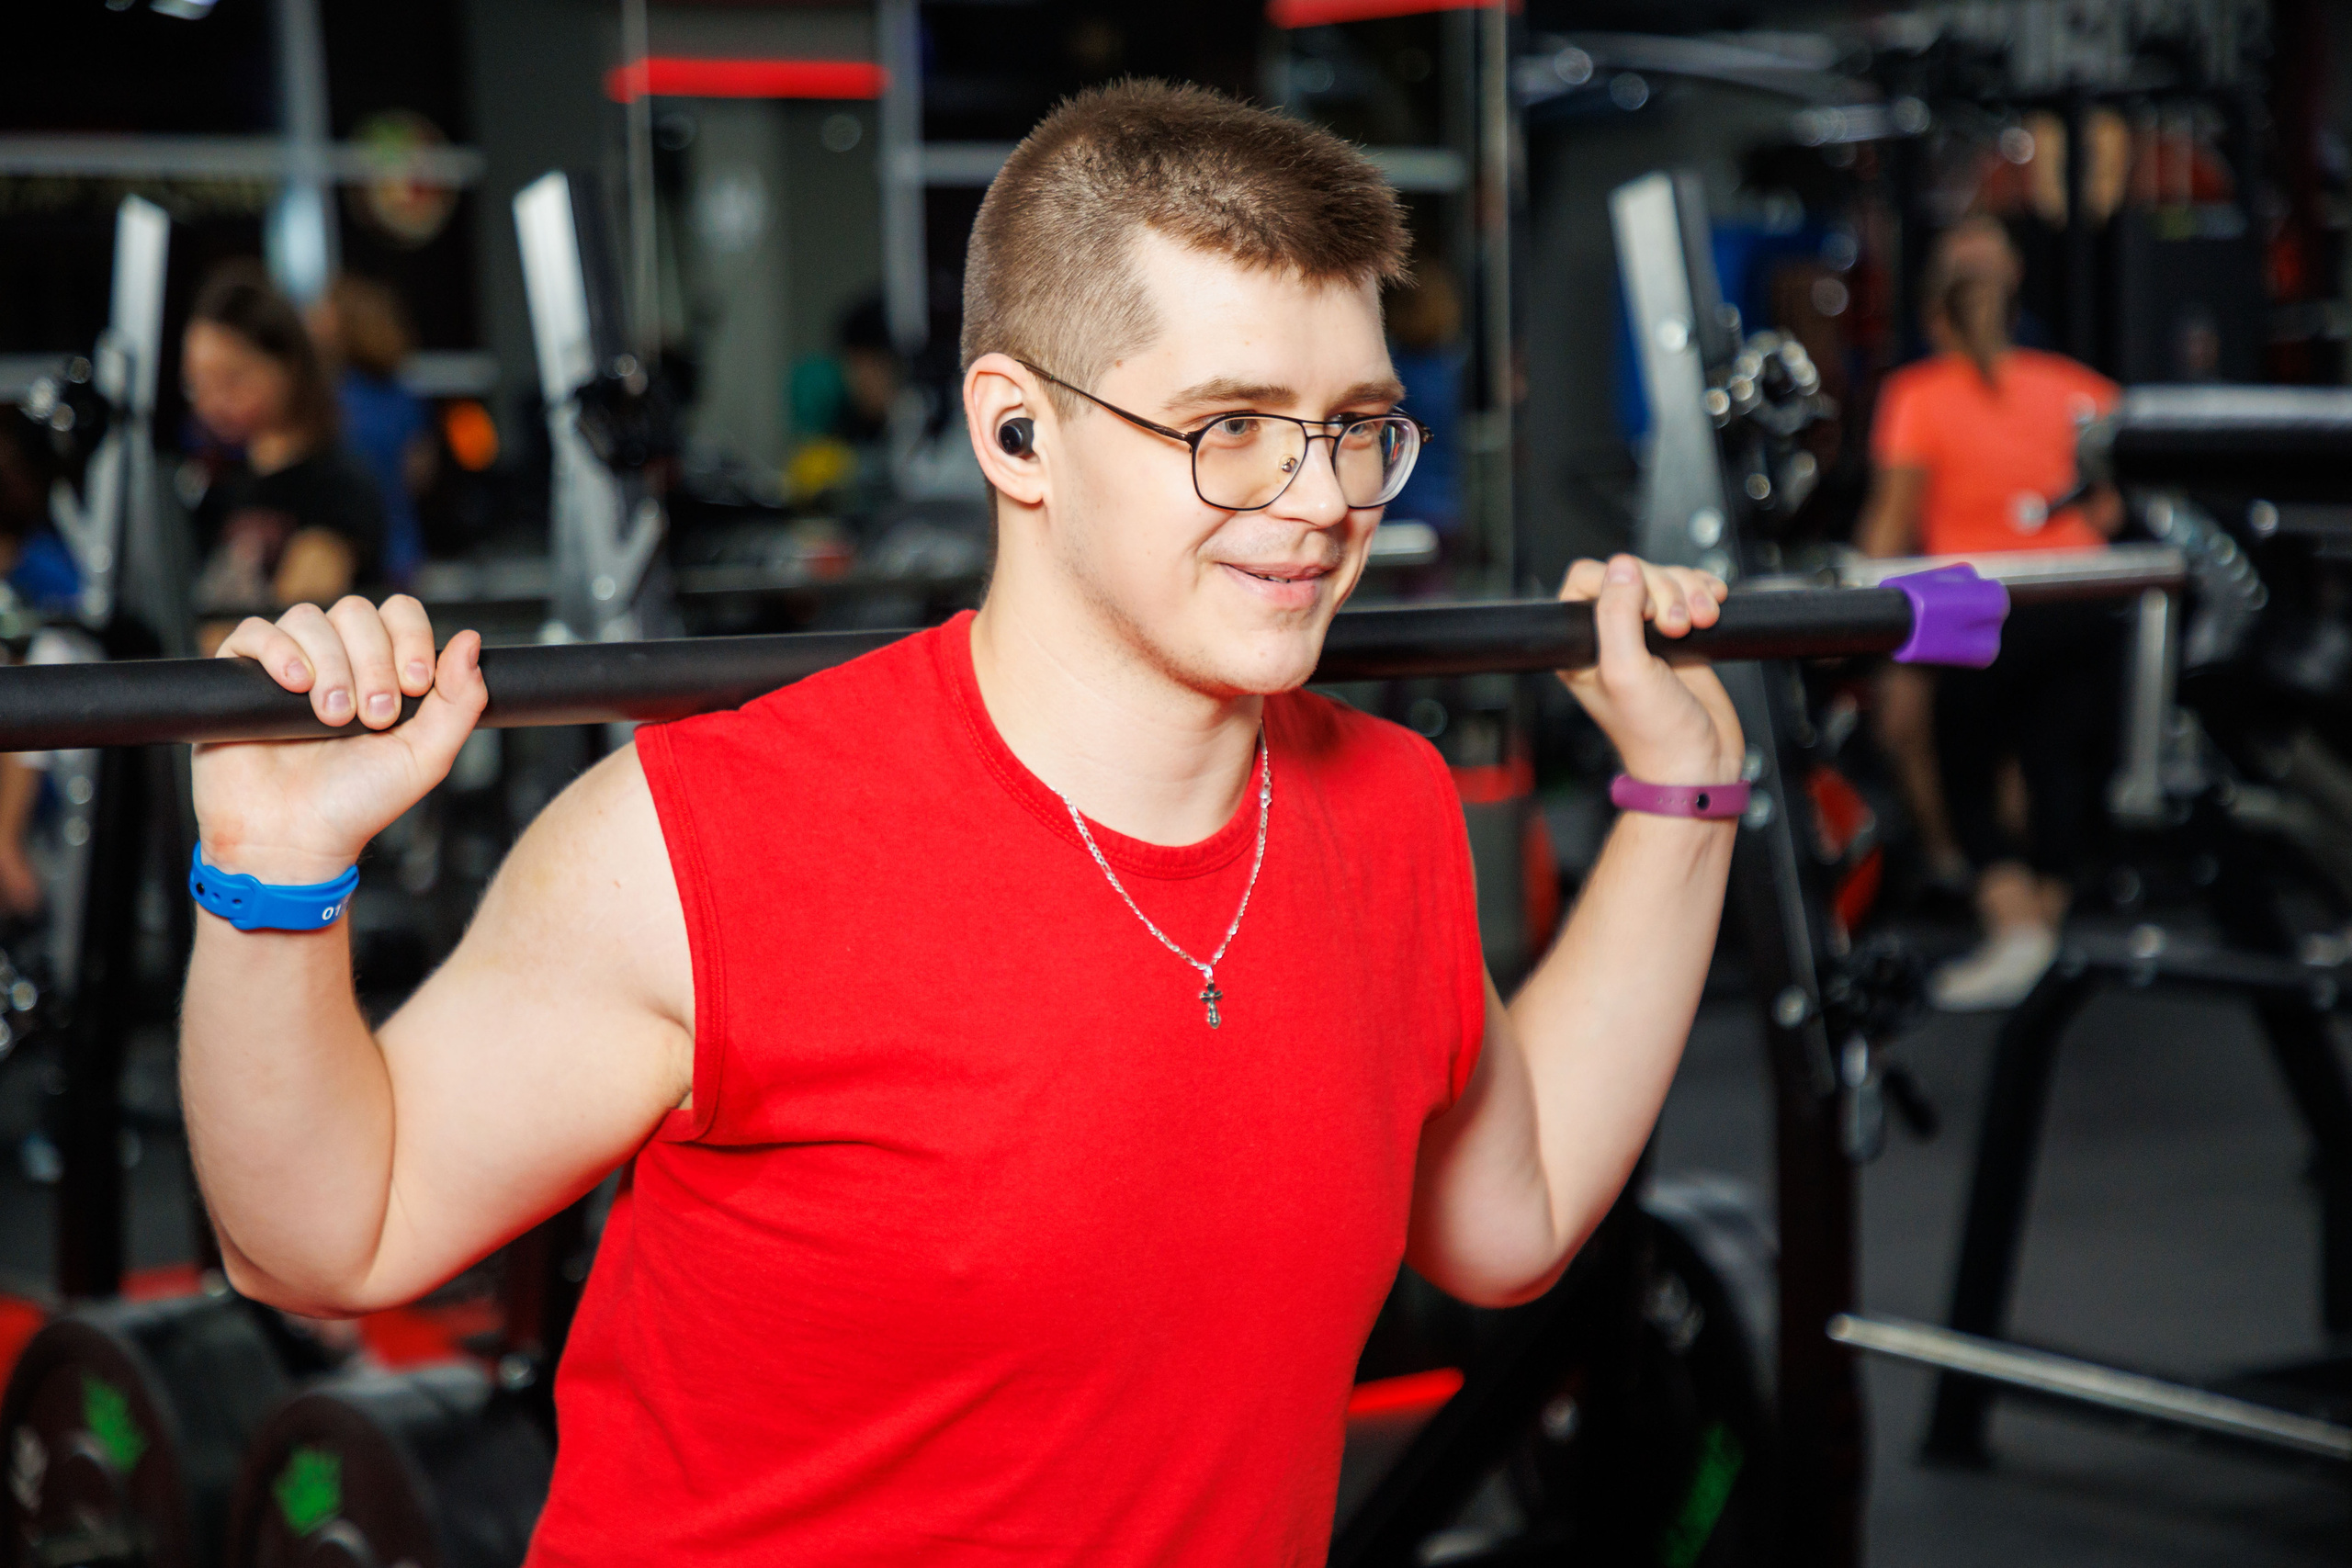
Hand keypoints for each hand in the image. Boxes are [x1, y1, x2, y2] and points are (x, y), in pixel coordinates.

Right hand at [192, 596, 487, 884]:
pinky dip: (279, 651)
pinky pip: (256, 631)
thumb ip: (459, 701)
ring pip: (309, 618)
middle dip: (372, 661)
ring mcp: (289, 665)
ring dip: (330, 665)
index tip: (415, 684)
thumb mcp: (425, 756)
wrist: (295, 838)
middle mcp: (337, 661)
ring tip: (332, 717)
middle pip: (356, 612)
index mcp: (383, 671)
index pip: (400, 614)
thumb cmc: (357, 803)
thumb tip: (470, 641)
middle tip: (373, 715)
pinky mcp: (240, 675)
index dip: (411, 637)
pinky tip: (294, 686)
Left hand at [1557, 555, 1743, 786]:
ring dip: (1689, 591)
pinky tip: (1713, 608)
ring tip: (1701, 621)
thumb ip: (1616, 616)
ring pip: (1664, 580)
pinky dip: (1704, 593)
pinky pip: (1689, 593)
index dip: (1618, 583)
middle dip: (1665, 590)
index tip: (1643, 611)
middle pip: (1633, 574)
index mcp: (1581, 646)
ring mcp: (1646, 635)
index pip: (1586, 581)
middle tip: (1676, 627)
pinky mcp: (1679, 638)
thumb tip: (1622, 568)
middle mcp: (1610, 637)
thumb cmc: (1654, 736)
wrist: (1699, 765)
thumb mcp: (1626, 672)